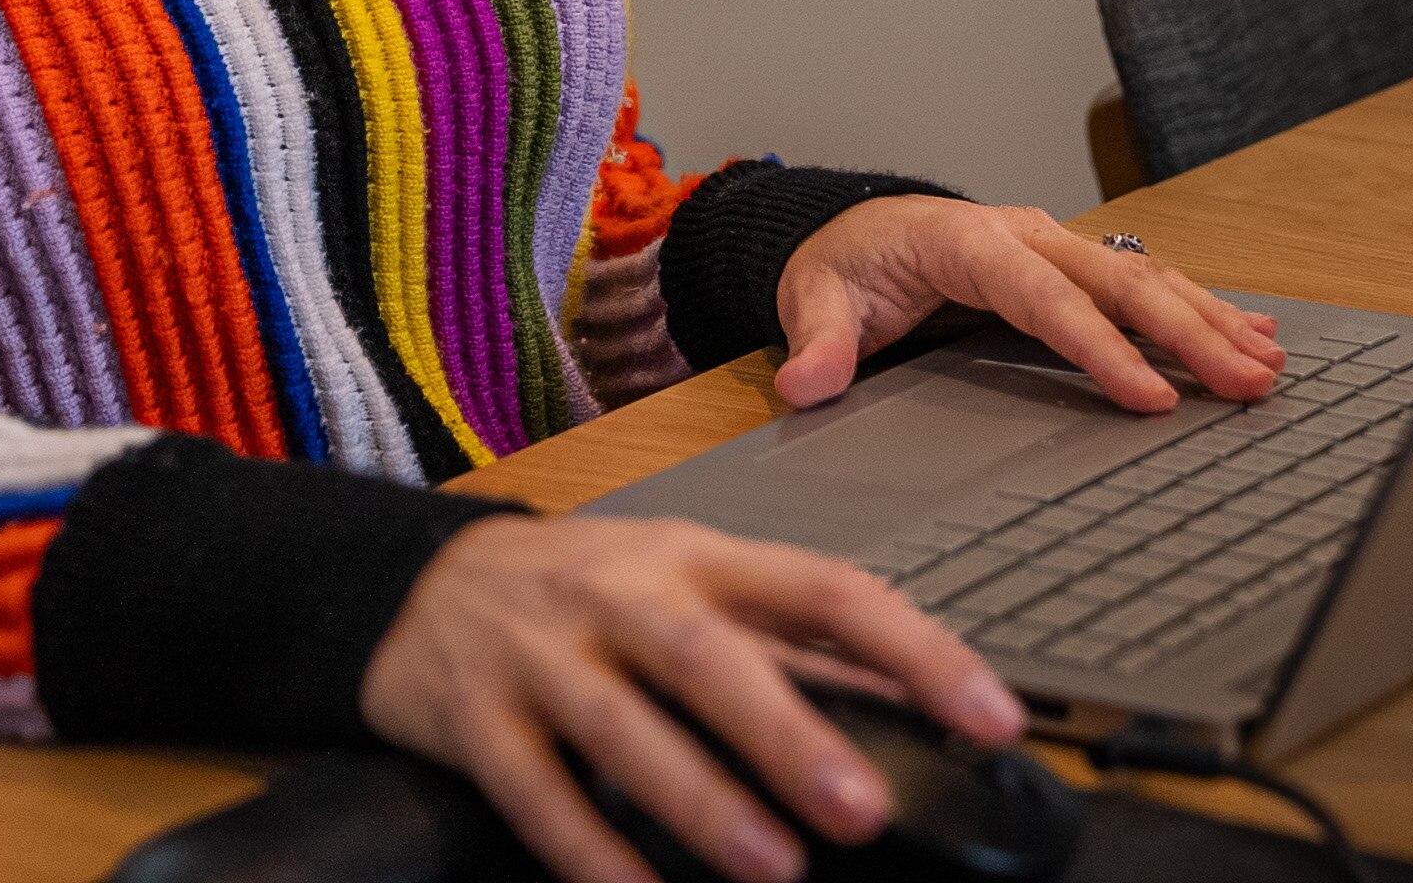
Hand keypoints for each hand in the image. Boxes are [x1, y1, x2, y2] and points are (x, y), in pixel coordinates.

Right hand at [359, 510, 1021, 882]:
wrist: (421, 582)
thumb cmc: (588, 590)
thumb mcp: (690, 587)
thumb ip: (790, 644)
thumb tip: (915, 706)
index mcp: (699, 560)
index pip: (824, 590)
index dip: (913, 650)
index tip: (991, 716)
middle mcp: (623, 597)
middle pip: (711, 658)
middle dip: (790, 735)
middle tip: (866, 809)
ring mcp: (544, 657)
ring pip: (623, 726)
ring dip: (701, 800)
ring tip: (774, 866)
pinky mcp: (479, 722)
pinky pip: (537, 795)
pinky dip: (591, 854)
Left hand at [771, 198, 1283, 413]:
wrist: (859, 226)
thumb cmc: (847, 263)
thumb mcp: (818, 298)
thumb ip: (820, 343)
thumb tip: (808, 385)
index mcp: (971, 243)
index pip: (1047, 297)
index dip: (1101, 347)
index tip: (1151, 397)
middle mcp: (1027, 235)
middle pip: (1120, 281)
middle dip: (1188, 333)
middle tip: (1245, 383)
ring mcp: (1057, 244)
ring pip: (1147, 277)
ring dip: (1210, 319)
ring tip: (1267, 364)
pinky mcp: (1073, 264)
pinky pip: (1148, 282)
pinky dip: (1203, 306)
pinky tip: (1253, 333)